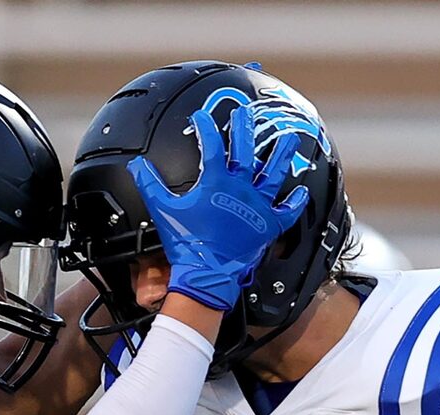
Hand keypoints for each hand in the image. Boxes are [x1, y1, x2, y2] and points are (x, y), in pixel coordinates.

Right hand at [129, 102, 310, 312]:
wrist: (206, 275)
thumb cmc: (186, 245)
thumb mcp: (164, 212)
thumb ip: (151, 185)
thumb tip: (137, 166)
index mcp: (216, 181)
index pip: (211, 145)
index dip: (205, 128)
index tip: (201, 119)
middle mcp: (240, 188)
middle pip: (245, 150)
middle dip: (244, 127)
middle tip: (246, 113)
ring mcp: (257, 206)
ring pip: (274, 174)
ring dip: (281, 154)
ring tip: (288, 139)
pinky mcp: (268, 226)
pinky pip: (287, 212)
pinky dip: (295, 202)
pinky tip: (302, 192)